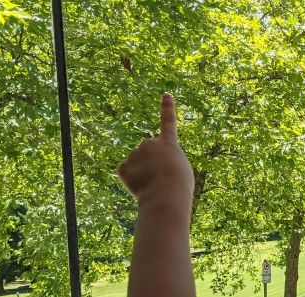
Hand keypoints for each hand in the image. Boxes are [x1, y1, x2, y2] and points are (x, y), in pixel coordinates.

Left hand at [118, 94, 194, 208]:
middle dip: (150, 163)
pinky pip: (126, 174)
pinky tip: (141, 188)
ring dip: (143, 175)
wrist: (165, 194)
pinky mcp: (123, 167)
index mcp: (168, 143)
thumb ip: (167, 162)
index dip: (167, 108)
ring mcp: (135, 154)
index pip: (168, 122)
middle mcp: (149, 143)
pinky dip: (131, 183)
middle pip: (148, 153)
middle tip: (160, 179)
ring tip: (153, 186)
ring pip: (137, 165)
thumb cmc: (179, 185)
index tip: (166, 95)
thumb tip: (149, 168)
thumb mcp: (181, 170)